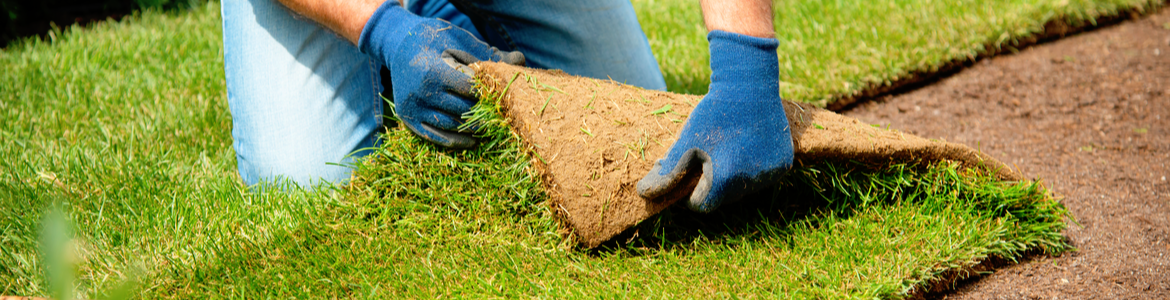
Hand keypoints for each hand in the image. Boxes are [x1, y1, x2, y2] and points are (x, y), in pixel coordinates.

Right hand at [358, 0, 523, 147]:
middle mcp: (422, 93)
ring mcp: (414, 108)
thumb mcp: (458, 40)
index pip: (470, 91)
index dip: (489, 95)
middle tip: (504, 118)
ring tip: (492, 128)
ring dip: (473, 130)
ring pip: (451, 126)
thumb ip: (487, 54)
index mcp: (434, 72)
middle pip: (463, 111)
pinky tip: (472, 140)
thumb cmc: (433, 40)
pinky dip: (455, 141)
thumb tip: (520, 60)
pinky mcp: (409, 118)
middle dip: (485, 114)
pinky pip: (435, 137)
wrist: (397, 44)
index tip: (504, 98)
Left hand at [637, 30, 792, 211]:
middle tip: (706, 159)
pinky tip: (745, 147)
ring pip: (743, 189)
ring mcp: (771, 175)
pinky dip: (752, 169)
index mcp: (725, 178)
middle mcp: (752, 182)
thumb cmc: (713, 114)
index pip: (702, 205)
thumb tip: (646, 194)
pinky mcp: (784, 166)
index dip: (690, 193)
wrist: (750, 86)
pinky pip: (762, 178)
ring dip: (732, 178)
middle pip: (723, 198)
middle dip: (711, 184)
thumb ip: (669, 172)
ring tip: (727, 150)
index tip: (689, 174)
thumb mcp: (686, 141)